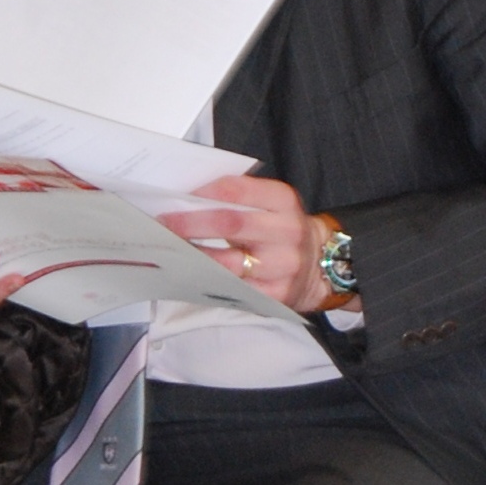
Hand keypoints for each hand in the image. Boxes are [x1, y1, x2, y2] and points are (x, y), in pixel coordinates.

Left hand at [160, 175, 348, 314]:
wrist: (323, 266)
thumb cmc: (284, 231)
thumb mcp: (274, 205)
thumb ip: (241, 199)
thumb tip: (189, 199)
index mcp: (283, 201)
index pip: (237, 189)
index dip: (203, 192)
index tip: (178, 196)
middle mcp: (287, 231)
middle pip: (230, 224)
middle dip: (191, 224)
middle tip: (163, 225)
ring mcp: (283, 266)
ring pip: (229, 262)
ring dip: (195, 256)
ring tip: (171, 251)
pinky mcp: (276, 295)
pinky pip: (234, 289)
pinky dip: (209, 281)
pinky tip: (191, 274)